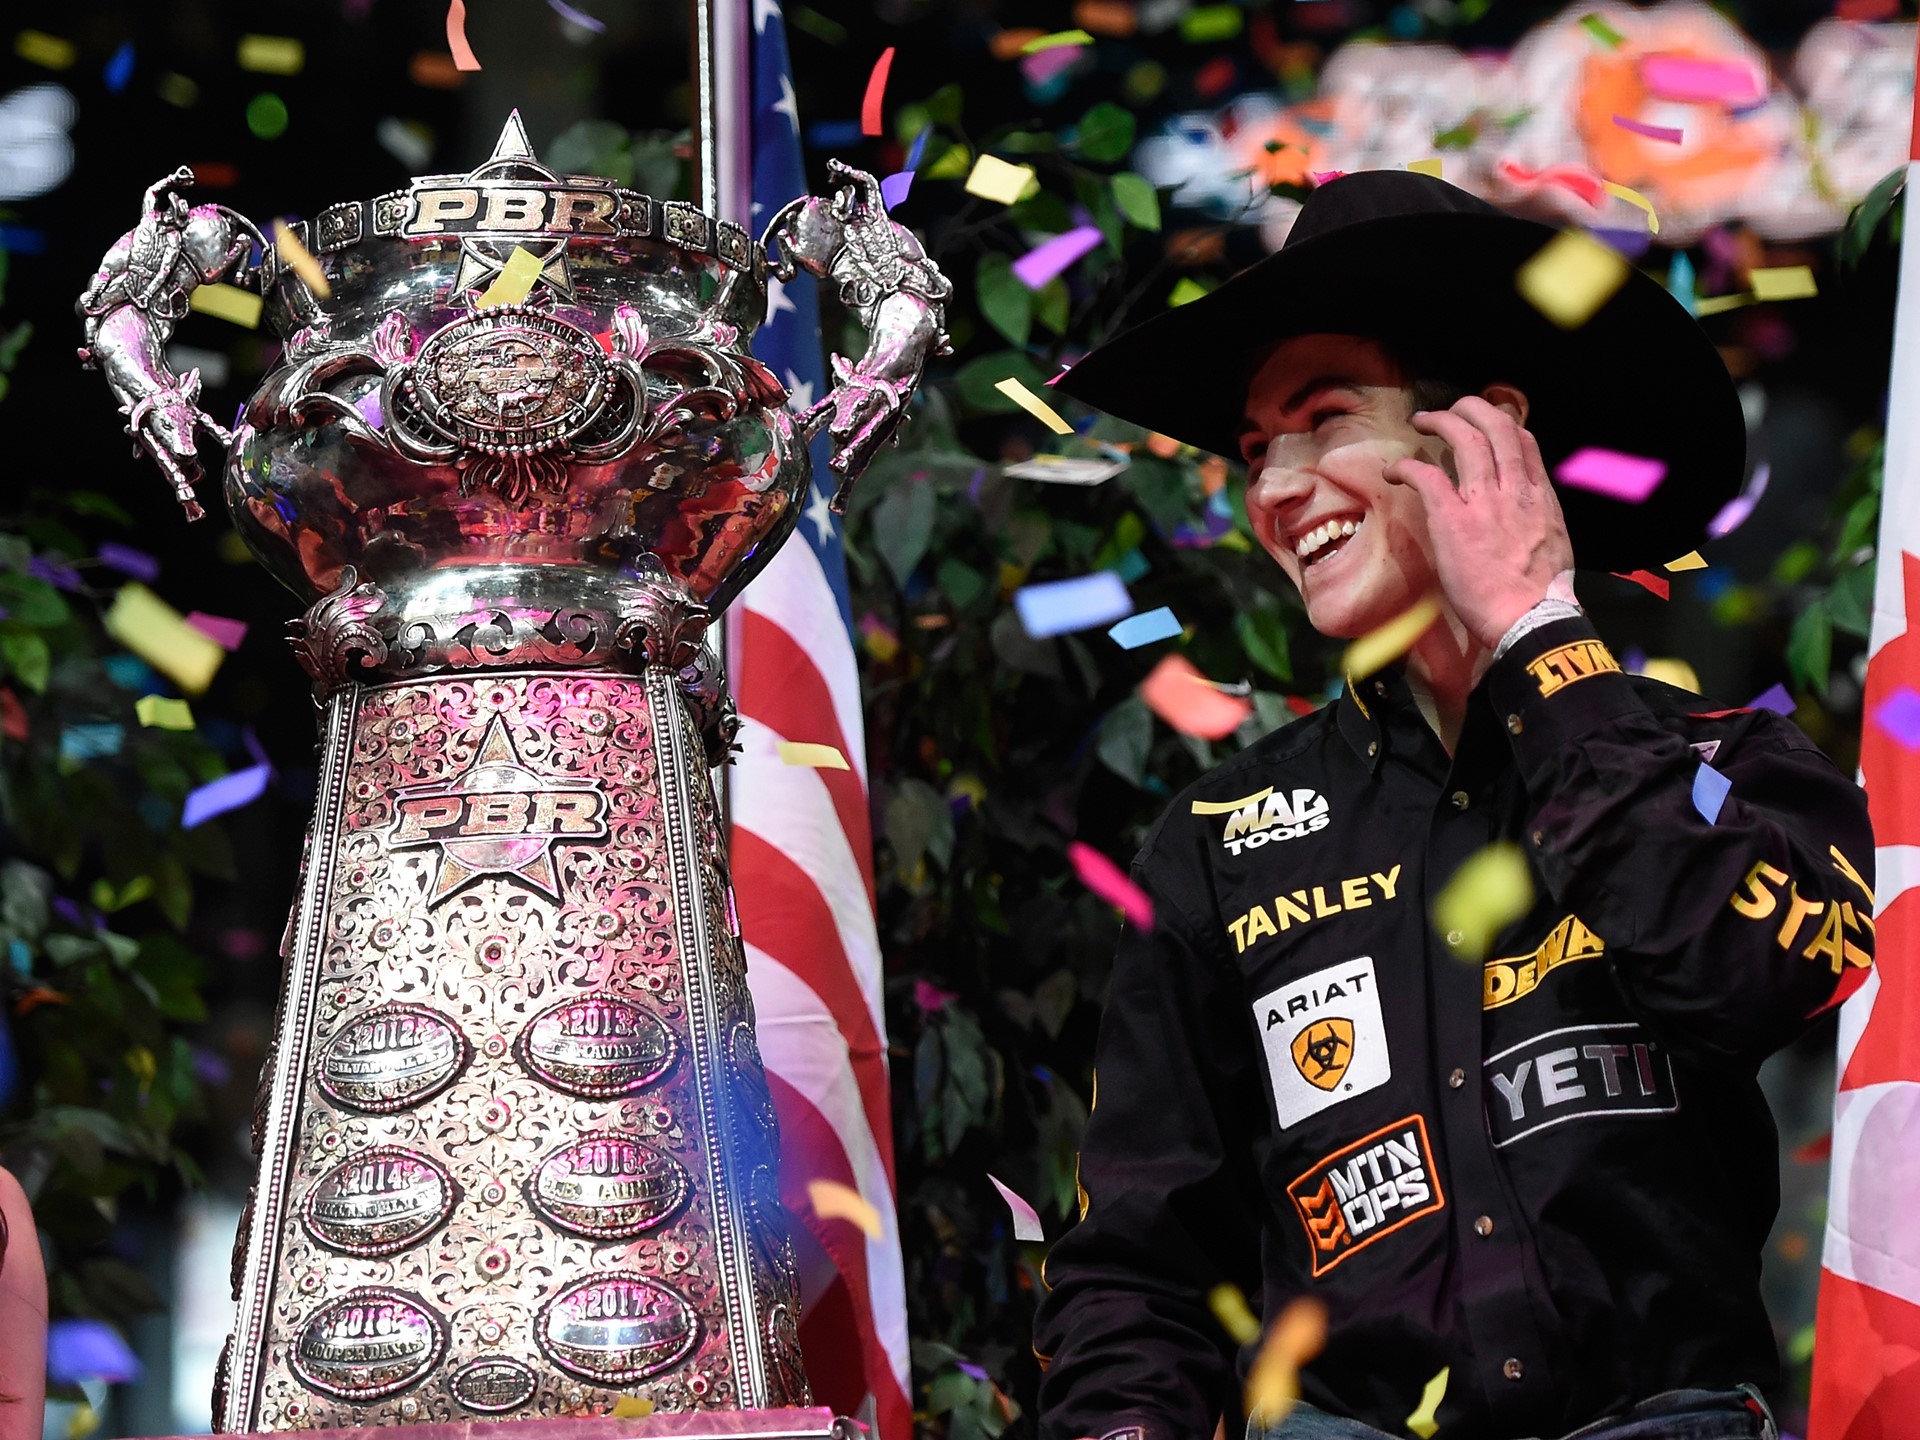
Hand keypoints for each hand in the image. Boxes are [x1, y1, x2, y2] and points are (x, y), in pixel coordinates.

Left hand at [1382, 396, 1574, 649]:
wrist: (1530, 618)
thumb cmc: (1540, 597)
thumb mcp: (1555, 547)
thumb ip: (1538, 525)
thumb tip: (1526, 526)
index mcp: (1540, 498)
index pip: (1525, 443)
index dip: (1504, 426)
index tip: (1488, 425)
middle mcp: (1516, 491)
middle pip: (1498, 428)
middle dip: (1473, 408)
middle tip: (1454, 408)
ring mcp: (1485, 502)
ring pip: (1466, 439)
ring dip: (1441, 421)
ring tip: (1423, 419)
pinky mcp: (1454, 519)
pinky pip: (1427, 476)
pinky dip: (1406, 467)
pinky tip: (1393, 471)